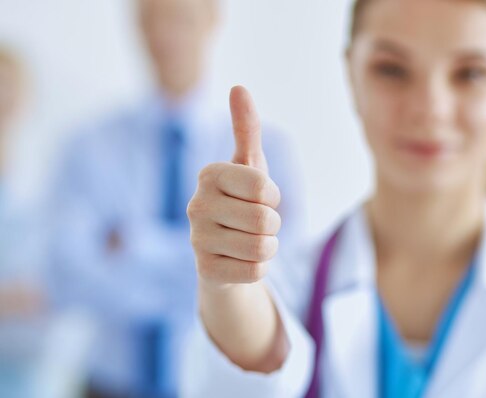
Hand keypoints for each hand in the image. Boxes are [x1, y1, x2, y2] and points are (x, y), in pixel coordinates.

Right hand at [188, 86, 281, 286]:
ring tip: (249, 240)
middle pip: (266, 220)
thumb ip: (247, 128)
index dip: (272, 196)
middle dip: (273, 224)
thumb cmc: (241, 201)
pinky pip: (256, 271)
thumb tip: (239, 87)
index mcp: (209, 175)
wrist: (225, 250)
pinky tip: (239, 260)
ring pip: (263, 248)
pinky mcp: (205, 272)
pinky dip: (257, 268)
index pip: (264, 188)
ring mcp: (196, 241)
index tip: (260, 198)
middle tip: (255, 223)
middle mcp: (195, 205)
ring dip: (268, 247)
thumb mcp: (249, 166)